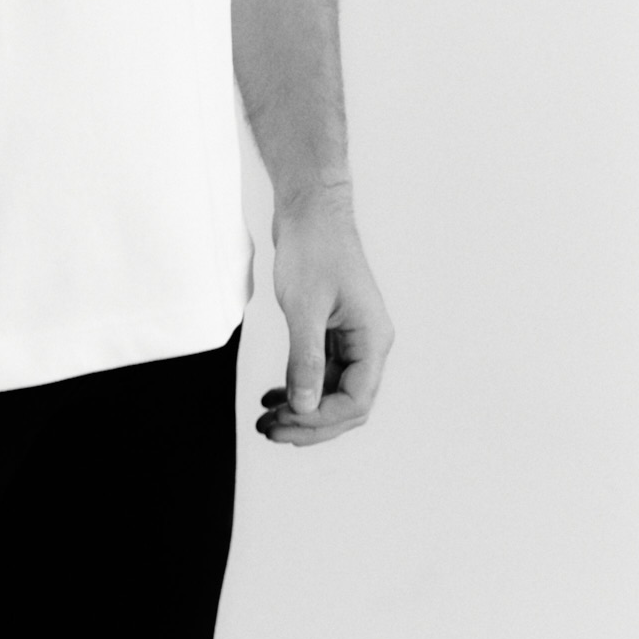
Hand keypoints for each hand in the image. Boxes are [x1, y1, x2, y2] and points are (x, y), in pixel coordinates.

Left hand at [258, 185, 392, 445]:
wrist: (309, 207)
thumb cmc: (313, 246)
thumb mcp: (304, 306)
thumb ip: (305, 360)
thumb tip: (304, 408)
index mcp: (372, 339)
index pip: (354, 401)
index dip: (320, 419)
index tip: (285, 420)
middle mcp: (367, 343)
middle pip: (345, 404)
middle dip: (308, 423)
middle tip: (269, 430)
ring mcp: (351, 338)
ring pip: (331, 391)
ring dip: (300, 409)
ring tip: (265, 421)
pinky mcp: (332, 330)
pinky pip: (320, 371)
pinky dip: (297, 386)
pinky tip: (272, 395)